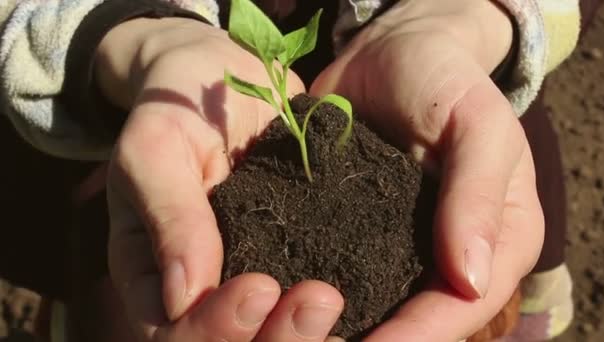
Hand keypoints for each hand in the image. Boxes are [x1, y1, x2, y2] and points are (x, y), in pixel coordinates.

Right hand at [99, 18, 343, 340]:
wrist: (227, 77)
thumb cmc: (180, 105)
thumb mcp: (157, 146)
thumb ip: (167, 212)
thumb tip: (183, 295)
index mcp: (152, 272)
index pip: (172, 331)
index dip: (215, 328)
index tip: (260, 288)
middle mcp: (203, 286)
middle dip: (276, 338)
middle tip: (319, 301)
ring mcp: (250, 272)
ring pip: (274, 332)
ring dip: (306, 332)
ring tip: (333, 299)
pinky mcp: (294, 254)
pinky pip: (308, 300)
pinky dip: (342, 313)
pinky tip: (365, 299)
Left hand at [311, 0, 543, 339]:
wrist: (391, 51)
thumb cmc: (445, 78)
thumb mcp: (476, 125)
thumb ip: (477, 196)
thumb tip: (473, 280)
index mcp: (497, 240)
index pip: (461, 306)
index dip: (419, 335)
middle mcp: (447, 254)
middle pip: (417, 319)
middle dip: (375, 338)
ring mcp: (397, 245)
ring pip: (375, 303)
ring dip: (337, 324)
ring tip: (292, 330)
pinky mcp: (353, 228)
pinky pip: (337, 268)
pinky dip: (314, 287)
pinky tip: (281, 299)